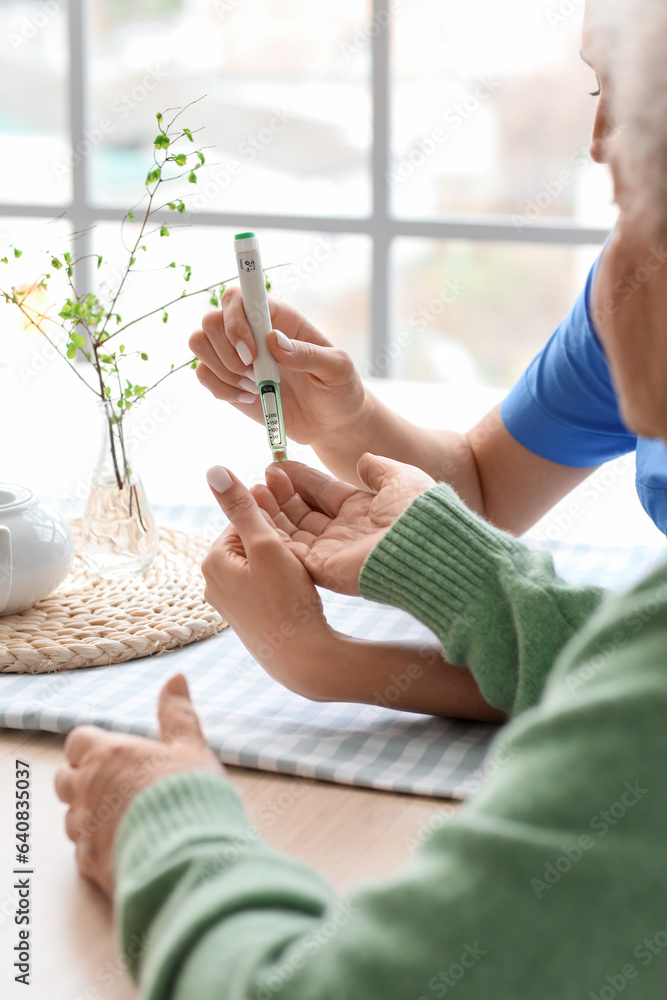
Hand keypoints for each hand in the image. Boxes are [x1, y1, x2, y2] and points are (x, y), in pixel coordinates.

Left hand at [54, 674, 224, 895]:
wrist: (186, 852)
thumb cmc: (189, 793)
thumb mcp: (191, 746)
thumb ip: (178, 714)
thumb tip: (177, 678)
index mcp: (108, 755)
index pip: (77, 741)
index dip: (90, 746)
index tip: (109, 751)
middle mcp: (88, 790)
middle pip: (64, 779)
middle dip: (80, 779)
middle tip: (111, 782)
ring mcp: (86, 828)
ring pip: (71, 817)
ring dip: (87, 814)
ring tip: (118, 816)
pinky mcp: (90, 861)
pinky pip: (81, 850)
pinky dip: (95, 845)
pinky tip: (120, 843)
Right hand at [189, 288, 366, 446]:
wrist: (331, 423)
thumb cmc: (339, 389)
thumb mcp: (337, 369)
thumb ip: (309, 354)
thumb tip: (275, 341)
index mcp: (279, 317)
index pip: (240, 296)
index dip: (235, 318)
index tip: (252, 352)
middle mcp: (252, 331)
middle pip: (211, 319)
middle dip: (227, 351)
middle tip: (255, 373)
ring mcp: (236, 355)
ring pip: (199, 343)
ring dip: (222, 369)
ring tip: (256, 387)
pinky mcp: (228, 380)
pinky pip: (203, 374)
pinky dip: (221, 388)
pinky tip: (249, 397)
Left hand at [203, 465, 341, 699]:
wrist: (301, 658)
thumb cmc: (286, 601)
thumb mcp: (267, 544)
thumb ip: (244, 506)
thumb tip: (214, 469)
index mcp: (211, 561)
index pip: (243, 520)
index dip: (274, 522)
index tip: (294, 534)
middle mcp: (212, 583)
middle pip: (250, 541)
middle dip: (276, 542)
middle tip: (299, 559)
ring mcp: (228, 604)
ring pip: (259, 564)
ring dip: (282, 562)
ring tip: (300, 578)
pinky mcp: (246, 618)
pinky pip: (263, 586)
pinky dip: (281, 584)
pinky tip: (297, 594)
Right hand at [255, 454, 436, 595]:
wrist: (424, 546)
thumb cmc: (419, 512)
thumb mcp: (401, 479)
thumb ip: (378, 469)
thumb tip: (363, 459)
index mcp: (363, 511)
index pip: (323, 492)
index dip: (301, 479)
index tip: (279, 465)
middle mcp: (345, 532)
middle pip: (304, 512)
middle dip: (283, 494)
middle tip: (265, 476)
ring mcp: (332, 552)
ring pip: (292, 532)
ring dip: (272, 512)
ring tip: (255, 490)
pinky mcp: (322, 569)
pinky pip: (290, 551)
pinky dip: (271, 534)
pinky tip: (256, 513)